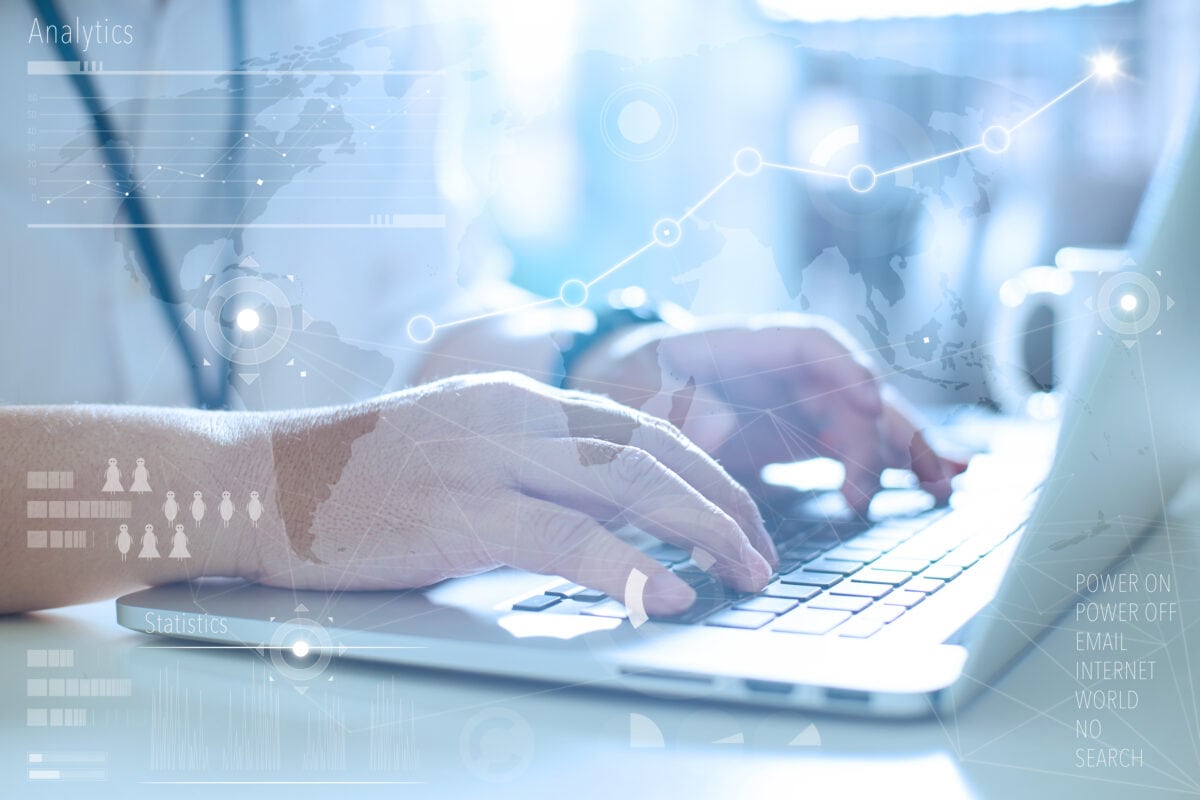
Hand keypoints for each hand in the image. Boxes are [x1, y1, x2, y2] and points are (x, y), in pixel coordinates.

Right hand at [250, 372, 776, 614]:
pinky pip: (565, 538)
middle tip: (762, 551)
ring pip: (628, 483)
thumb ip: (531, 462)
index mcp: (521, 398)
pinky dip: (626, 567)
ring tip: (744, 571)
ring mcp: (490, 459)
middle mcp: (517, 416)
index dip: (704, 469)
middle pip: (652, 450)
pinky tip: (666, 594)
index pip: (641, 424)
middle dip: (723, 501)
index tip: (740, 513)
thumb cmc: (361, 475)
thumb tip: (607, 506)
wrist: (266, 479)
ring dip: (701, 528)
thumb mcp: (461, 444)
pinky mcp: (461, 513)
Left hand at [567, 313, 966, 512]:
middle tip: (925, 469)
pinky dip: (891, 466)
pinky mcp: (800, 436)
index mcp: (746, 345)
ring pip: (864, 421)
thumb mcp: (636, 384)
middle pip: (851, 388)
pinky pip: (854, 448)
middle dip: (891, 424)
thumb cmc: (628, 378)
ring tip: (946, 485)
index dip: (843, 366)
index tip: (868, 398)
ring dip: (906, 449)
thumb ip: (674, 402)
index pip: (809, 342)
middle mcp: (784, 371)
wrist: (623, 389)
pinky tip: (933, 485)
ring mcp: (797, 403)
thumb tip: (713, 425)